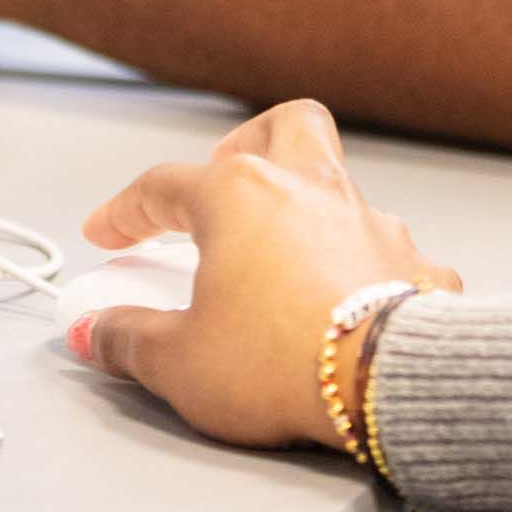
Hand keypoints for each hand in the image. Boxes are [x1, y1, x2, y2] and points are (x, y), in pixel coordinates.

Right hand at [68, 100, 462, 450]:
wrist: (387, 384)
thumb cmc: (282, 361)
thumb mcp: (178, 362)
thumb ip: (129, 340)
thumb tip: (96, 333)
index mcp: (240, 197)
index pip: (164, 186)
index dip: (126, 210)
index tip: (108, 232)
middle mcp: (309, 190)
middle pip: (282, 127)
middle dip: (247, 142)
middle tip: (222, 177)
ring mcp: (370, 222)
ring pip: (339, 182)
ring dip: (306, 207)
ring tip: (282, 255)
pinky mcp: (415, 266)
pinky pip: (386, 249)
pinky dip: (361, 266)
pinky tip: (348, 300)